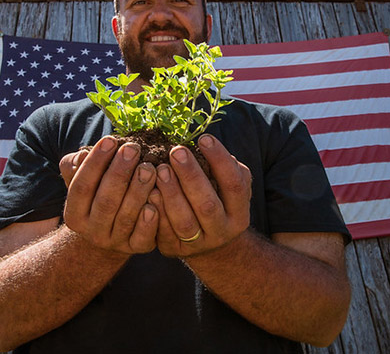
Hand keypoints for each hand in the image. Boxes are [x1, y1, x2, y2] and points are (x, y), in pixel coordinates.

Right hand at [59, 136, 158, 253]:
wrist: (111, 232)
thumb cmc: (98, 194)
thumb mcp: (82, 180)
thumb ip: (76, 167)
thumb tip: (82, 155)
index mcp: (74, 214)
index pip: (81, 186)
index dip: (95, 162)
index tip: (110, 140)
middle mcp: (92, 232)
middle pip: (105, 201)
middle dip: (119, 173)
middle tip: (133, 149)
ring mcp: (115, 242)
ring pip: (126, 217)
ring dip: (138, 190)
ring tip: (149, 167)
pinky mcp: (137, 248)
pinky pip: (143, 236)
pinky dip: (150, 219)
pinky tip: (157, 197)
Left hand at [151, 134, 250, 257]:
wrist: (207, 243)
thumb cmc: (216, 201)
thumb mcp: (227, 187)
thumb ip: (222, 168)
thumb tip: (206, 143)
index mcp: (239, 213)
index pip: (234, 185)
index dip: (220, 161)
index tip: (204, 138)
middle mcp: (222, 231)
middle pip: (207, 205)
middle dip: (191, 176)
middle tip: (176, 151)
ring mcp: (198, 244)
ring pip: (184, 221)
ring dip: (171, 194)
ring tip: (160, 169)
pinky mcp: (175, 250)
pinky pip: (164, 233)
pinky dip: (156, 212)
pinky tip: (150, 191)